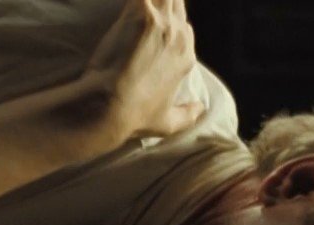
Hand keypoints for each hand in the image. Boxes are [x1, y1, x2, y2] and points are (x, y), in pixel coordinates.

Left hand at [86, 0, 204, 138]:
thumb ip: (188, 114)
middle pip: (175, 3)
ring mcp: (162, 23)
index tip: (153, 19)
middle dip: (160, 0)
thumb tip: (201, 110)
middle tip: (143, 7)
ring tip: (138, 5)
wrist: (112, 106)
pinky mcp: (141, 14)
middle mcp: (179, 36)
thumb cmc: (136, 116)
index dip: (169, 20)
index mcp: (186, 57)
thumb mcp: (169, 122)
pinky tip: (129, 3)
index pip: (184, 26)